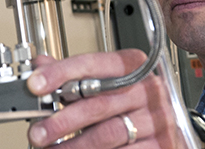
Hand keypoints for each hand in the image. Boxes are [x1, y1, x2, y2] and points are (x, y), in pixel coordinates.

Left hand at [27, 50, 186, 147]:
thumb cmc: (133, 104)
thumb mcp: (105, 83)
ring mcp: (157, 118)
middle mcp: (148, 89)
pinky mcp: (161, 144)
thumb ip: (75, 76)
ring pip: (108, 133)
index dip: (60, 73)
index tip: (35, 85)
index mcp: (133, 66)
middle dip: (62, 120)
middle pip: (98, 103)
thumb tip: (40, 64)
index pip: (92, 64)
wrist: (169, 128)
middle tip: (38, 131)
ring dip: (74, 144)